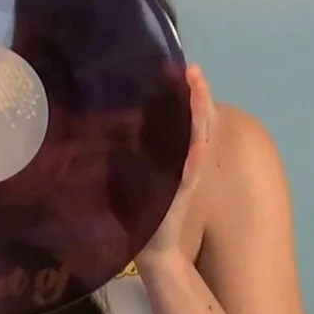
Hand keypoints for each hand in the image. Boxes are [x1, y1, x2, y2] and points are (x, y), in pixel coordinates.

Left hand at [136, 63, 214, 266]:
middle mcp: (184, 161)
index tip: (184, 68)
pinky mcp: (179, 197)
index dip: (187, 93)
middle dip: (197, 97)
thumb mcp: (136, 169)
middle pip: (196, 123)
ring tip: (200, 93)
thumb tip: (112, 116)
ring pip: (196, 142)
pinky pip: (188, 175)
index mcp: (175, 153)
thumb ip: (132, 146)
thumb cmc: (142, 205)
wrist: (150, 245)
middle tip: (195, 71)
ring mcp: (184, 178)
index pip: (185, 118)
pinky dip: (194, 159)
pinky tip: (198, 144)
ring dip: (199, 118)